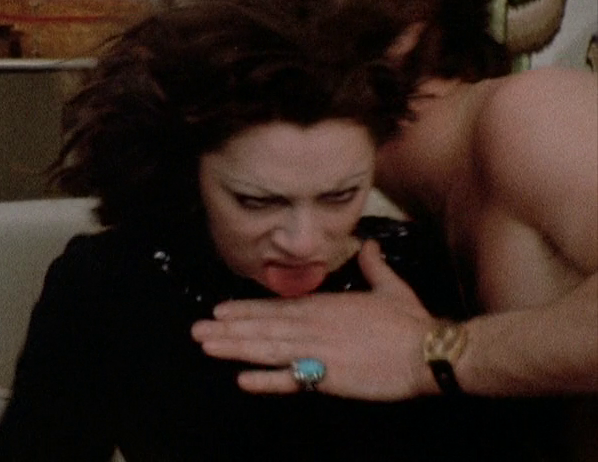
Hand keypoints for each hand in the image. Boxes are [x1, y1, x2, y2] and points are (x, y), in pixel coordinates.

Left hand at [191, 239, 438, 400]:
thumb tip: (369, 244)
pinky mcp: (328, 379)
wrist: (429, 352)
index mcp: (325, 306)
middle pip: (264, 326)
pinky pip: (291, 380)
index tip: (220, 310)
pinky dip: (266, 380)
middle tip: (197, 330)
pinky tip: (242, 380)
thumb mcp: (390, 287)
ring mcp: (318, 352)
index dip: (246, 309)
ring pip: (268, 349)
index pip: (276, 307)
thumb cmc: (409, 322)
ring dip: (235, 347)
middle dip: (229, 328)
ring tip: (207, 346)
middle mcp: (314, 326)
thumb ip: (373, 265)